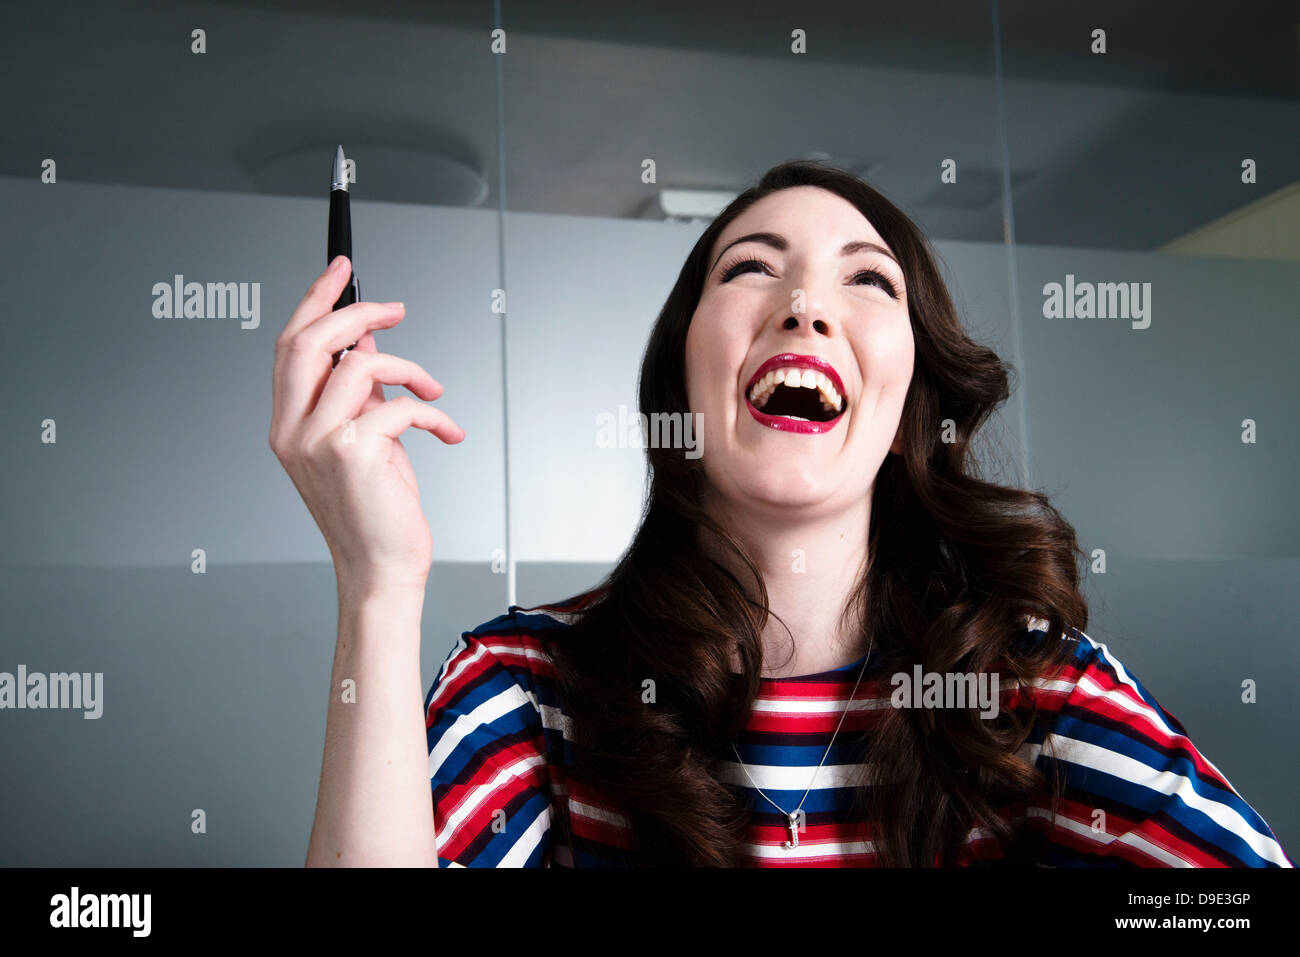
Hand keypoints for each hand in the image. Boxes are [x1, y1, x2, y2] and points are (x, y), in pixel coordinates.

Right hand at [269, 256, 465, 592]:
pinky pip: (399, 405)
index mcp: (286, 424)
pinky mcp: (352, 452)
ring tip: (433, 387)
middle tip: (396, 309)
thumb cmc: (376, 511)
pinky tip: (447, 432)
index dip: (315, 300)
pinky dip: (432, 411)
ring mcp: (316, 441)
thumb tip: (371, 346)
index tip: (342, 269)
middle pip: (311, 341)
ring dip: (408, 367)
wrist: (383, 569)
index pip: (289, 345)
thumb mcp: (364, 440)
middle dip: (358, 312)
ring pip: (360, 365)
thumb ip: (358, 394)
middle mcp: (291, 431)